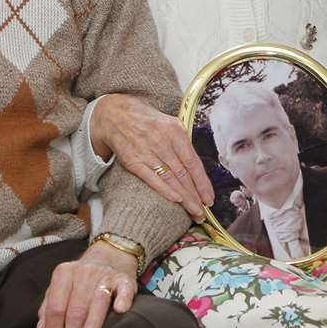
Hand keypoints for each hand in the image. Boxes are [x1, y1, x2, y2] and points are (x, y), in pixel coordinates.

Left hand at [35, 242, 137, 327]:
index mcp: (64, 273)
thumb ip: (48, 309)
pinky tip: (120, 311)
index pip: (56, 307)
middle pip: (75, 309)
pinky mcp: (125, 279)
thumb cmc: (80, 280)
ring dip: (90, 327)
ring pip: (97, 303)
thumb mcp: (60, 288)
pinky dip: (122, 299)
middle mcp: (84, 272)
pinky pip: (124, 289)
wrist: (109, 256)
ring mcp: (105, 275)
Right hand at [92, 93, 213, 218]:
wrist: (117, 115)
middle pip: (183, 174)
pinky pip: (151, 178)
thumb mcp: (171, 125)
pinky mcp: (133, 160)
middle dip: (195, 195)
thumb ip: (184, 145)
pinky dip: (164, 189)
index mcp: (175, 132)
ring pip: (170, 178)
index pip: (193, 162)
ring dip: (184, 197)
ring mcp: (147, 151)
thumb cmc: (149, 122)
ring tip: (194, 211)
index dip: (202, 182)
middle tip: (203, 212)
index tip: (209, 198)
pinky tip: (176, 199)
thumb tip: (198, 170)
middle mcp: (162, 142)